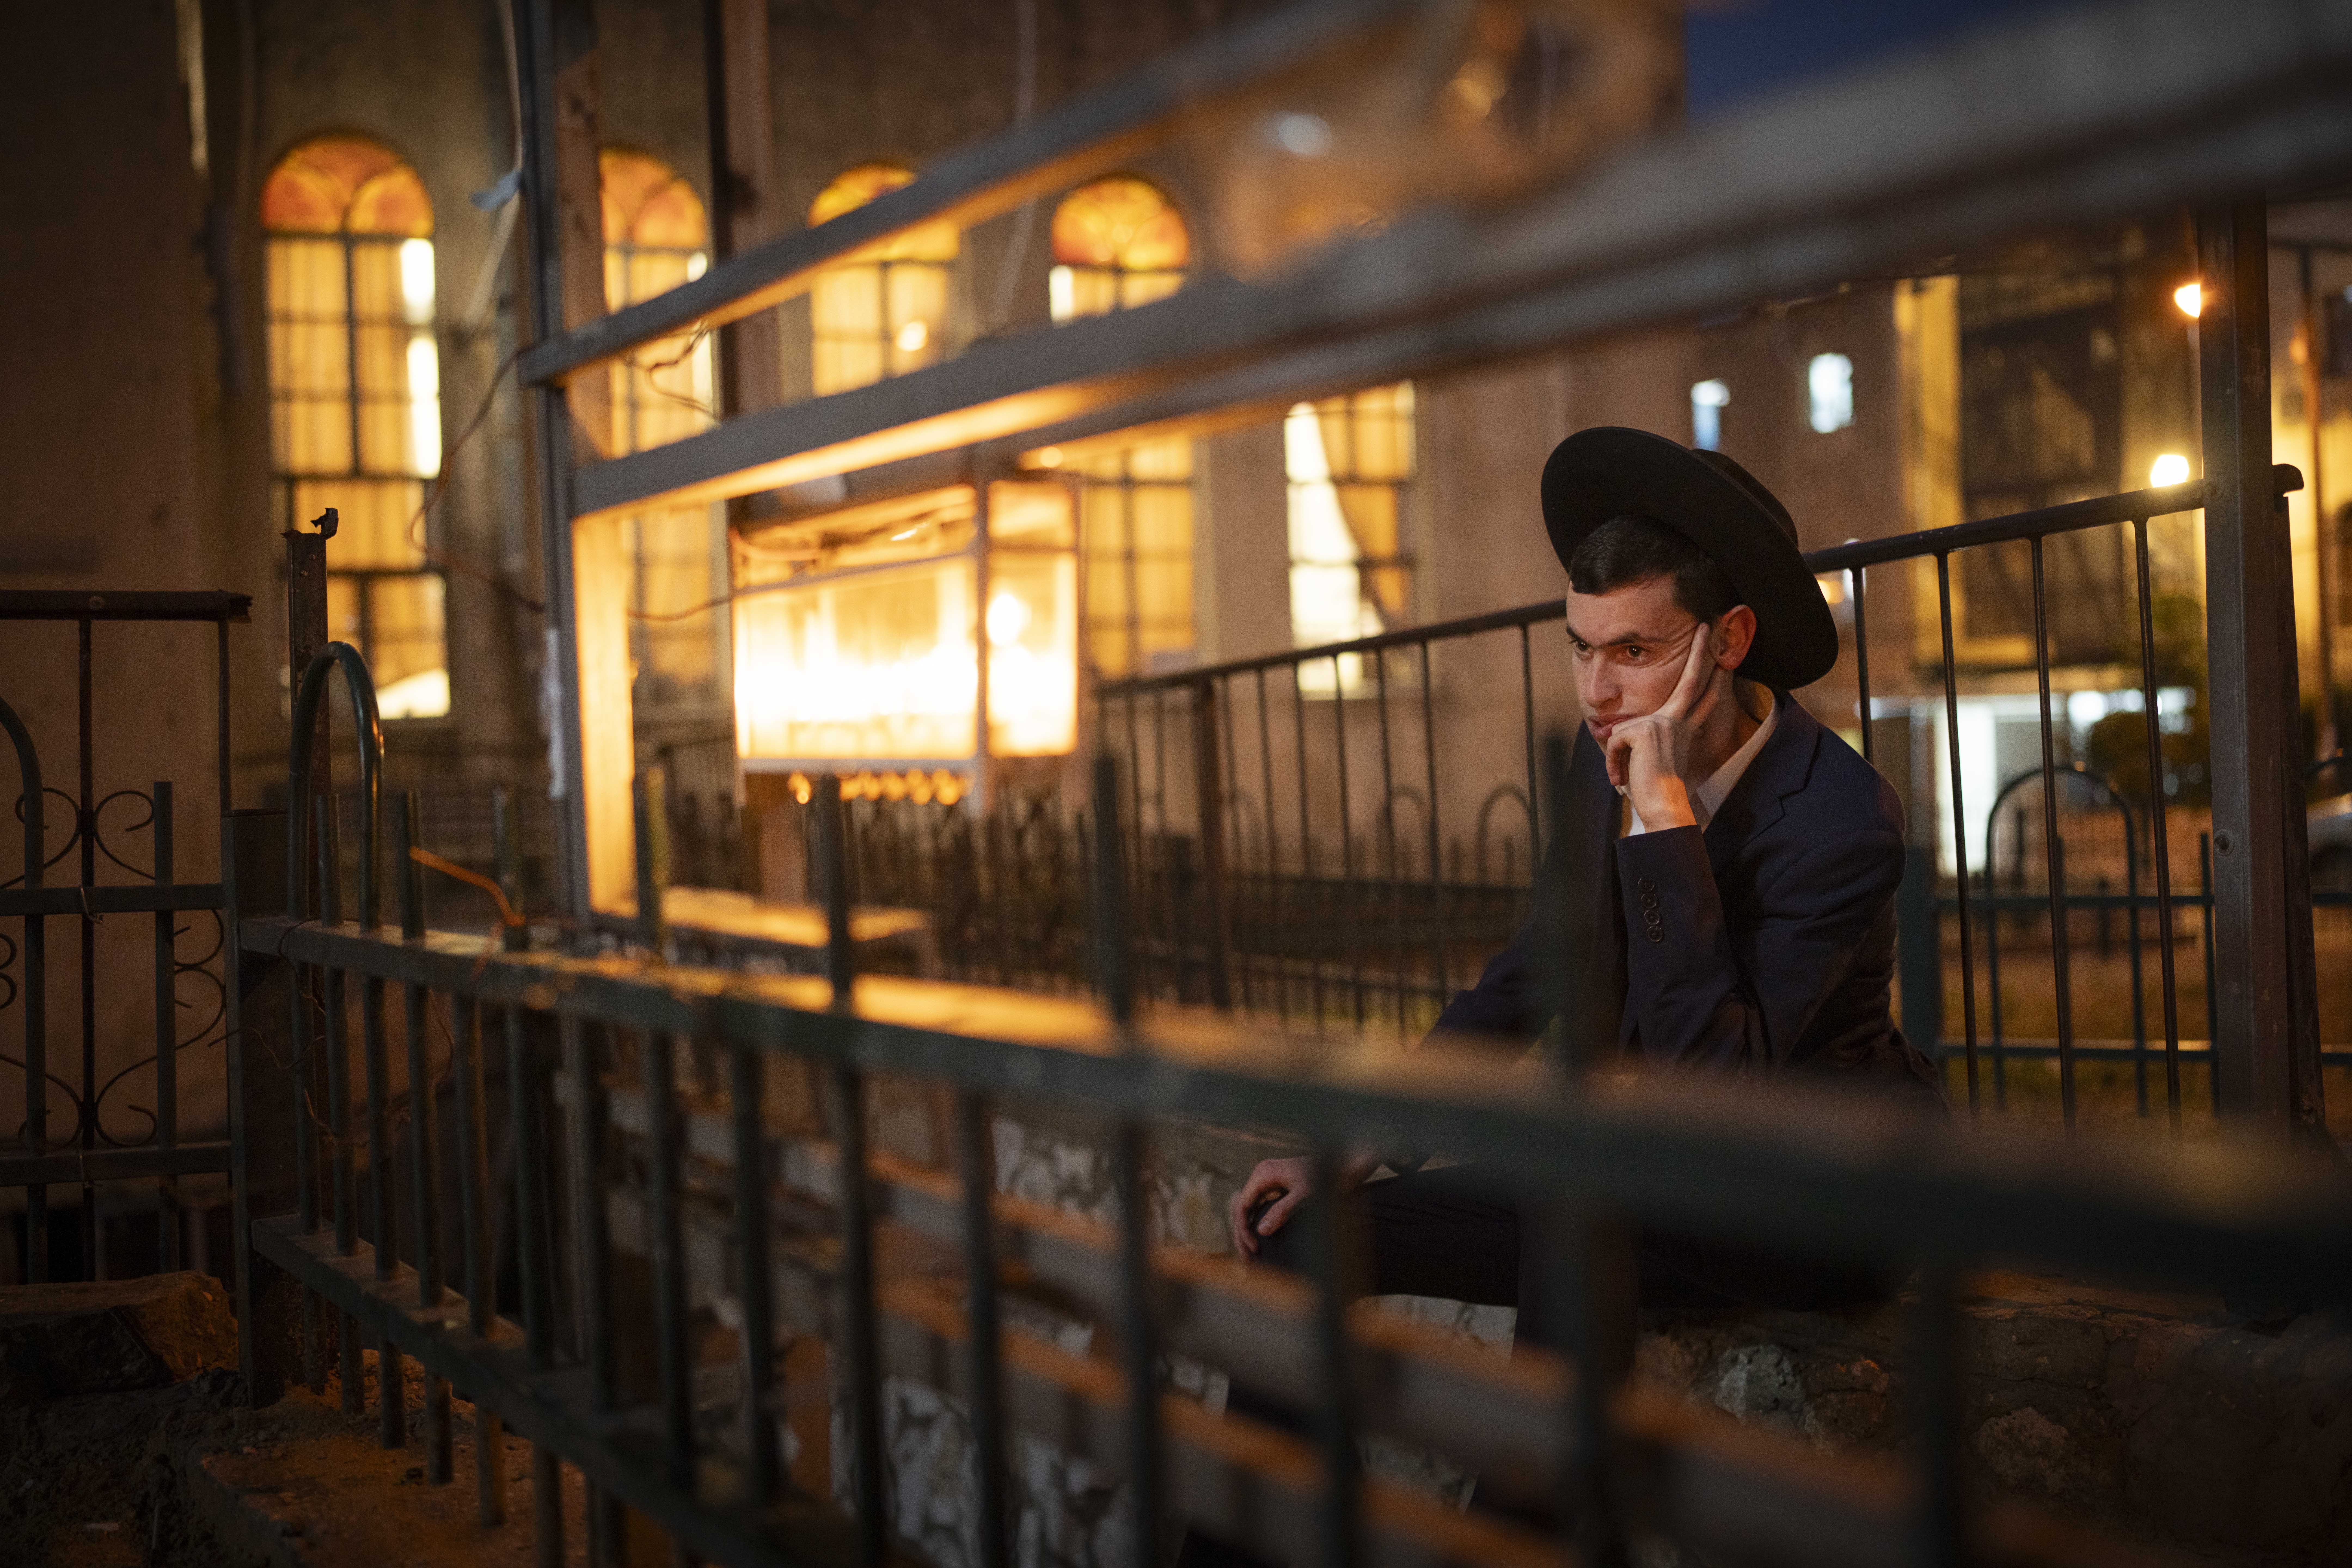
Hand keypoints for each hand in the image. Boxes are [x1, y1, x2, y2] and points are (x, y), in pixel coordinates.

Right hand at [1229, 1156, 1313, 1256]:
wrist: (1338, 1166)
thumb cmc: (1323, 1177)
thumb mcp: (1305, 1195)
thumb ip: (1283, 1211)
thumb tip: (1262, 1230)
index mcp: (1262, 1174)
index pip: (1241, 1205)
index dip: (1243, 1229)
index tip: (1253, 1248)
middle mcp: (1260, 1177)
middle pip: (1242, 1209)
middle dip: (1242, 1234)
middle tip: (1247, 1258)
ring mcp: (1266, 1182)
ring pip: (1248, 1210)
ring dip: (1246, 1231)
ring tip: (1250, 1254)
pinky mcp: (1273, 1189)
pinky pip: (1258, 1208)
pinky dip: (1256, 1224)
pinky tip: (1259, 1239)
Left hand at [1603, 624, 1719, 828]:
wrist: (1661, 806)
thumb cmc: (1653, 789)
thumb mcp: (1647, 758)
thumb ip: (1639, 741)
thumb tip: (1608, 731)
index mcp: (1682, 728)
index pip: (1701, 699)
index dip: (1713, 679)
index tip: (1722, 659)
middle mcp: (1676, 722)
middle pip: (1692, 681)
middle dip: (1699, 652)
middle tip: (1704, 625)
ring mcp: (1663, 724)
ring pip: (1623, 730)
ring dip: (1616, 759)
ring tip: (1625, 778)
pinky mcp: (1644, 731)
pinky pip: (1613, 741)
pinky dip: (1612, 763)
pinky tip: (1622, 777)